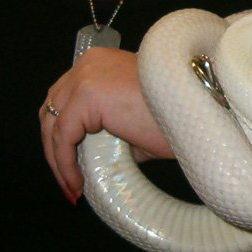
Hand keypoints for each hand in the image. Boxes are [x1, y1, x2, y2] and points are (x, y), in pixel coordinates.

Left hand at [40, 47, 172, 203]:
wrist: (198, 107)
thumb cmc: (177, 113)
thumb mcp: (136, 122)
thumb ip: (112, 131)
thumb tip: (95, 156)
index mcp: (99, 63)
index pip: (65, 99)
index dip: (63, 134)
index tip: (73, 166)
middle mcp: (88, 63)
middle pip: (52, 109)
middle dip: (56, 148)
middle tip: (69, 181)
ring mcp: (85, 76)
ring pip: (53, 124)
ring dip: (58, 159)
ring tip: (72, 187)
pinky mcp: (87, 95)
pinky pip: (63, 136)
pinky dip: (64, 164)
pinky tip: (76, 184)